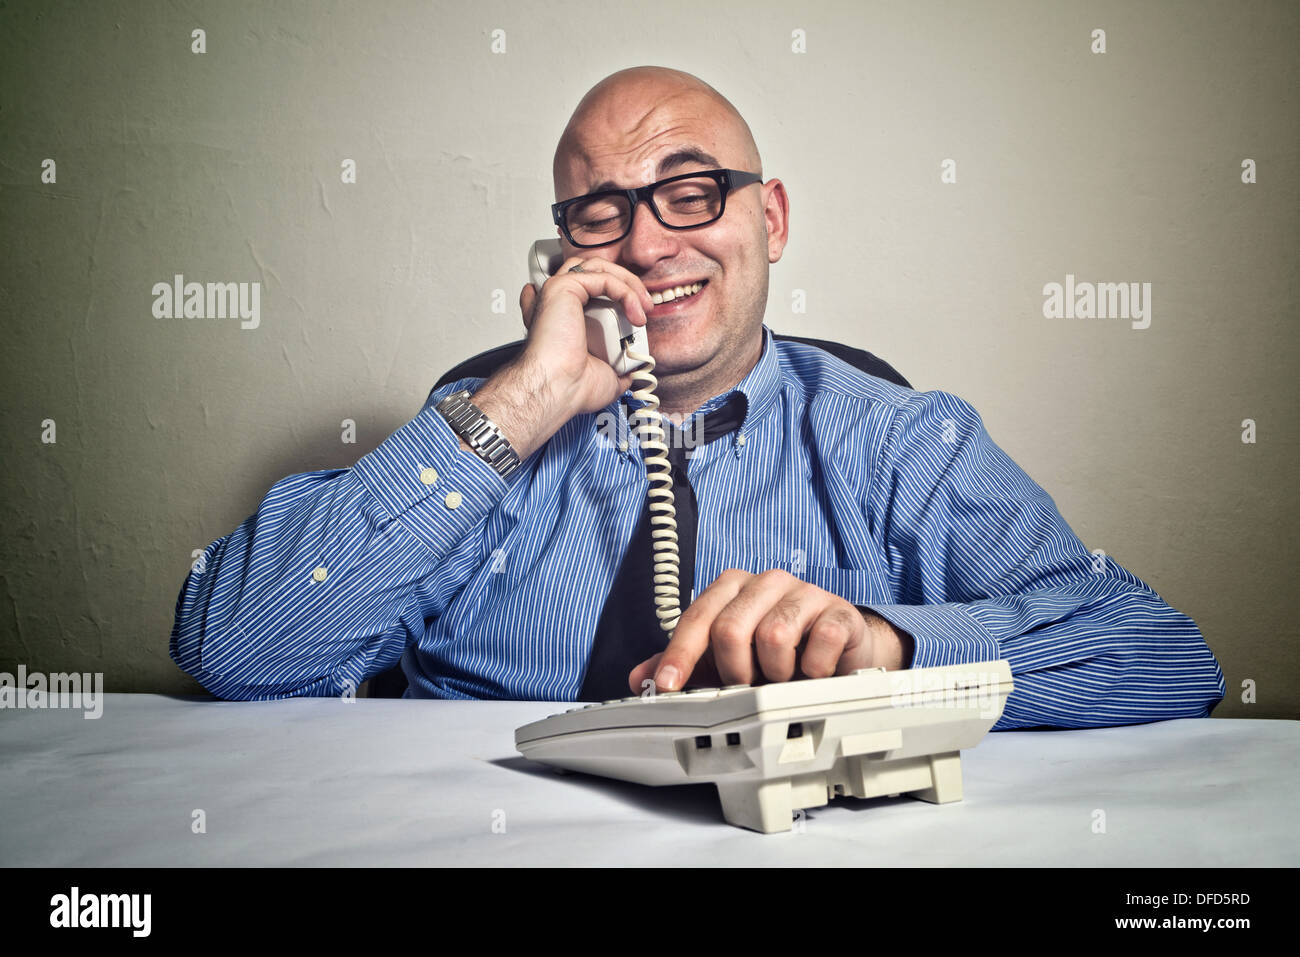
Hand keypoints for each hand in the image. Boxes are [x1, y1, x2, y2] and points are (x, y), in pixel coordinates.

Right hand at [466, 257, 655, 462]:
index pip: (581, 288)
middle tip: (645, 306)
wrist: (558, 389)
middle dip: (625, 283)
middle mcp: (556, 303)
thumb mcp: (604, 376)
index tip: (634, 309)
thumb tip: (630, 370)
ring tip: (644, 306)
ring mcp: (557, 293)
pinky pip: (603, 278)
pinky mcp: (564, 287)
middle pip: (594, 272)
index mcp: (559, 319)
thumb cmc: (570, 386)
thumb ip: (616, 367)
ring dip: (628, 283)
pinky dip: (626, 292)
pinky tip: (636, 312)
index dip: (610, 290)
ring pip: (598, 267)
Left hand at [628, 569, 913, 692]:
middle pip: (730, 627)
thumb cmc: (778, 653)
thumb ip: (683, 663)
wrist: (839, 650)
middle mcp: (765, 583)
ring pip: (774, 635)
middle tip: (746, 686)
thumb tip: (640, 677)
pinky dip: (813, 669)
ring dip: (775, 672)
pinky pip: (820, 641)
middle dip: (734, 670)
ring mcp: (804, 593)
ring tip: (782, 678)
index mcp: (732, 589)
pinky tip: (813, 673)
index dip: (680, 655)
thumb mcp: (725, 659)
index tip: (668, 686)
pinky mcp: (839, 611)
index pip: (696, 618)